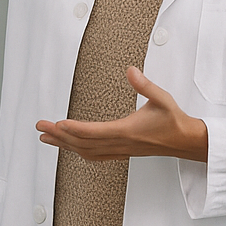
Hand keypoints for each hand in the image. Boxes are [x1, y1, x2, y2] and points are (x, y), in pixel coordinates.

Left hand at [37, 67, 207, 162]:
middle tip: (40, 128)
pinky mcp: (121, 153)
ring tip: (46, 139)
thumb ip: (145, 85)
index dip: (74, 129)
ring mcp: (120, 150)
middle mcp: (120, 143)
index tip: (58, 123)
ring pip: (86, 151)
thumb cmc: (174, 120)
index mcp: (127, 131)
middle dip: (59, 136)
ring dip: (65, 145)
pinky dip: (79, 151)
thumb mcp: (162, 98)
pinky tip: (70, 148)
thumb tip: (131, 70)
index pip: (94, 132)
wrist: (186, 141)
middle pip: (83, 142)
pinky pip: (95, 155)